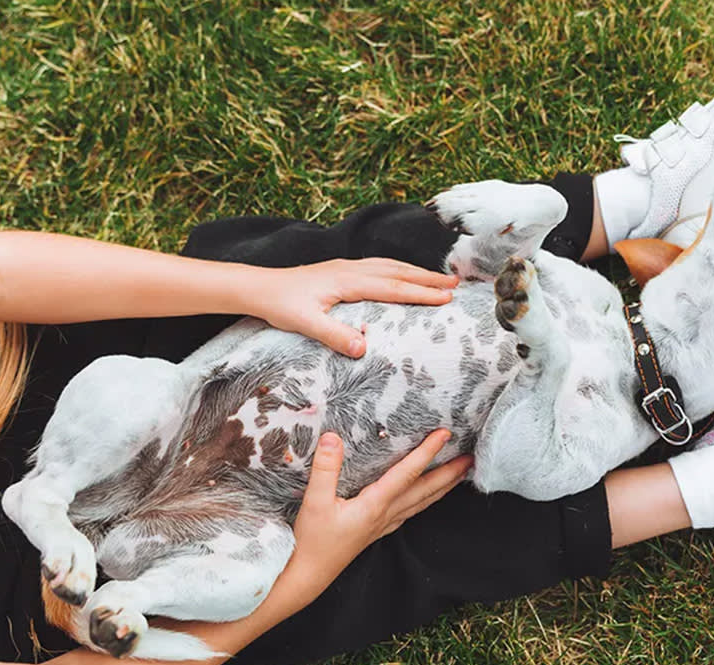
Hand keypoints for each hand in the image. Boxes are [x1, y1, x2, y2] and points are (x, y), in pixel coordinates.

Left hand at [248, 258, 458, 356]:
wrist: (257, 287)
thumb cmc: (280, 304)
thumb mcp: (305, 323)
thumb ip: (334, 335)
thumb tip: (363, 349)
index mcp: (347, 281)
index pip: (392, 288)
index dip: (420, 293)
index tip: (446, 299)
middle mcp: (351, 270)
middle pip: (397, 272)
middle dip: (428, 279)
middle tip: (456, 286)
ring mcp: (346, 267)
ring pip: (390, 266)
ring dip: (416, 272)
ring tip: (439, 279)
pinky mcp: (341, 270)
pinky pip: (379, 267)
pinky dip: (398, 270)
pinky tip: (403, 274)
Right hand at [290, 430, 471, 583]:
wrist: (308, 575)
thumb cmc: (312, 541)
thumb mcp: (315, 502)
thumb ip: (326, 469)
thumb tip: (333, 438)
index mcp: (375, 505)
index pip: (408, 473)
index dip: (428, 452)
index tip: (445, 434)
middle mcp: (386, 515)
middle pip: (426, 491)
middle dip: (450, 473)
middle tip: (472, 457)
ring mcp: (384, 525)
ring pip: (422, 503)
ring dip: (444, 488)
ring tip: (460, 475)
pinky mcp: (377, 531)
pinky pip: (410, 512)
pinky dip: (426, 501)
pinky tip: (426, 499)